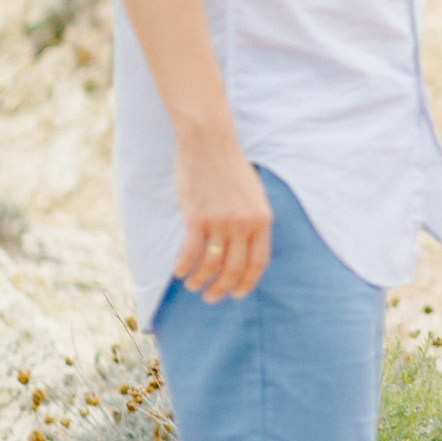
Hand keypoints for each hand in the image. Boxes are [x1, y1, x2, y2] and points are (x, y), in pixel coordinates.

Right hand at [174, 131, 272, 301]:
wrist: (210, 142)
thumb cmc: (230, 167)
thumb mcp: (254, 194)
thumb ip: (254, 220)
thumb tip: (248, 249)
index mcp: (262, 219)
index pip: (258, 263)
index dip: (247, 283)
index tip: (237, 294)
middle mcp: (244, 224)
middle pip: (234, 269)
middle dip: (221, 289)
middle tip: (211, 298)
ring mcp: (221, 222)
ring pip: (211, 265)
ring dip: (200, 281)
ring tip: (193, 286)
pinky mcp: (197, 218)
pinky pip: (191, 253)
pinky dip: (184, 267)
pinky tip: (179, 273)